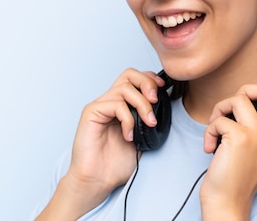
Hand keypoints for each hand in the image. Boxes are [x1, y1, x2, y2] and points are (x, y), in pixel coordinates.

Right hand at [36, 68, 164, 220]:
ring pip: (125, 88)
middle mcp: (110, 101)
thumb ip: (149, 119)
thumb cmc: (115, 163)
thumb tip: (165, 105)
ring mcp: (100, 106)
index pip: (135, 78)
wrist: (97, 180)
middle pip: (129, 74)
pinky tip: (129, 135)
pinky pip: (116, 104)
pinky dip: (128, 119)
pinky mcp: (91, 112)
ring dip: (142, 104)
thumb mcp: (142, 138)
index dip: (150, 79)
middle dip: (147, 83)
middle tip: (156, 101)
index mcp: (122, 105)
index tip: (163, 89)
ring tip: (149, 123)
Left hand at [200, 85, 256, 219]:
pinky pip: (220, 118)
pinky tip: (210, 146)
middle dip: (246, 91)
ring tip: (215, 128)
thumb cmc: (239, 179)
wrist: (229, 203)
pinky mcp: (239, 138)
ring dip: (220, 109)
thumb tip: (249, 103)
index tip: (247, 109)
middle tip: (232, 109)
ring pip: (239, 98)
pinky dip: (209, 130)